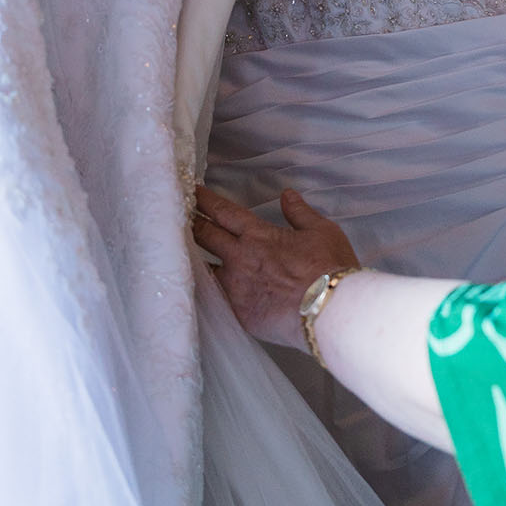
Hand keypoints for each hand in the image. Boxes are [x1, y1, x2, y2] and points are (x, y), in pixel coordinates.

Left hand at [192, 185, 359, 349]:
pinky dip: (216, 290)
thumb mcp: (321, 230)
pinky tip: (209, 290)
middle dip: (190, 225)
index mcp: (258, 235)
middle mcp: (239, 258)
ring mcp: (235, 288)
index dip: (205, 200)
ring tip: (188, 256)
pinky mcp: (239, 313)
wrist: (328, 309)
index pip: (223, 212)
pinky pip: (221, 298)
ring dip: (198, 261)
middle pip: (204, 237)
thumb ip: (300, 212)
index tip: (191, 192)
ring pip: (206, 270)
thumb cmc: (328, 266)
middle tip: (177, 218)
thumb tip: (287, 195)